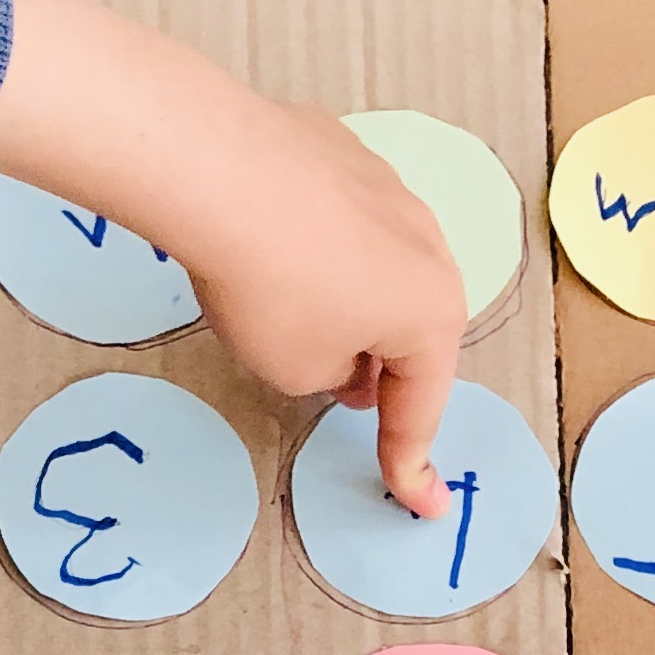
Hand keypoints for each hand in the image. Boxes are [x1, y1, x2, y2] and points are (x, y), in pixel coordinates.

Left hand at [0, 0, 467, 516]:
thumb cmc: (272, 290)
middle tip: (354, 401)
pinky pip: (341, 222)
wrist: (222, 168)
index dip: (411, 462)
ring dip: (355, 307)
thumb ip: (335, 377)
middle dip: (386, 371)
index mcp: (433, 311)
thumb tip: (346, 355)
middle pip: (413, 328)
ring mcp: (390, 189)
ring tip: (306, 324)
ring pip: (382, 269)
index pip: (421, 406)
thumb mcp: (299, 371)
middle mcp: (429, 245)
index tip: (422, 504)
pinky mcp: (343, 151)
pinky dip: (321, 250)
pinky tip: (276, 255)